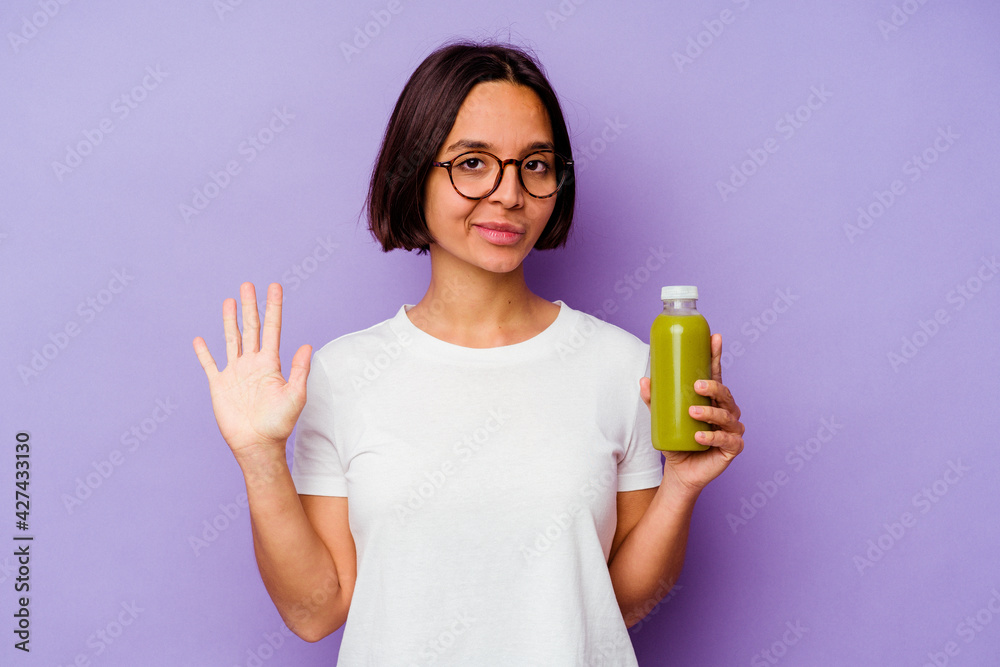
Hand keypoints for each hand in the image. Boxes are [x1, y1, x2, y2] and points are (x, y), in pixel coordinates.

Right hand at [192, 282, 311, 460]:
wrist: (257, 444)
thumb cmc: (279, 424)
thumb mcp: (295, 396)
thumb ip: (299, 370)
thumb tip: (307, 345)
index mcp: (271, 363)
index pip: (272, 328)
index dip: (273, 307)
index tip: (274, 287)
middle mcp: (253, 363)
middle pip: (250, 328)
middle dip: (250, 306)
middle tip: (248, 284)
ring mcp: (235, 373)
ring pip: (231, 339)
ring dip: (230, 320)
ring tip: (230, 300)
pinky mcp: (220, 385)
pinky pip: (209, 365)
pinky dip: (203, 352)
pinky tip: (200, 339)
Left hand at [639, 333, 744, 495]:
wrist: (680, 471)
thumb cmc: (676, 441)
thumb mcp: (662, 419)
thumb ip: (654, 400)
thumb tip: (643, 380)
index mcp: (713, 399)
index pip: (717, 374)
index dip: (716, 356)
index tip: (714, 338)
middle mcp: (727, 411)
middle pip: (725, 393)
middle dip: (714, 386)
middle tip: (697, 385)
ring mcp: (732, 429)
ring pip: (727, 416)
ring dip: (711, 412)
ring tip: (693, 412)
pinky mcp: (733, 447)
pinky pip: (726, 440)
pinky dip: (713, 436)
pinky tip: (700, 436)